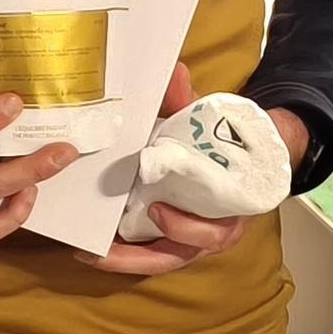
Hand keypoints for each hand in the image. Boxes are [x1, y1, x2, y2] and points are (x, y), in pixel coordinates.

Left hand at [94, 65, 281, 276]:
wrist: (245, 157)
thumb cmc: (223, 145)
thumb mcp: (208, 124)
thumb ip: (189, 102)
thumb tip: (174, 72)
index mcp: (228, 209)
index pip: (211, 232)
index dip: (184, 227)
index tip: (156, 209)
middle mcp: (210, 233)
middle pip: (175, 256)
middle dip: (137, 257)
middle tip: (103, 250)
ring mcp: (188, 241)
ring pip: (157, 261)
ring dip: (123, 261)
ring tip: (87, 254)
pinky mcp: (168, 241)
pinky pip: (146, 255)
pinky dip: (121, 255)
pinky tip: (89, 249)